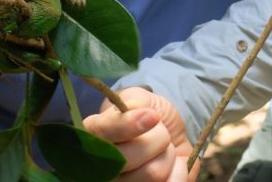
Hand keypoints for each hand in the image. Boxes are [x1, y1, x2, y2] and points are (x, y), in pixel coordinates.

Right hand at [84, 87, 199, 181]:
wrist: (171, 136)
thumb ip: (133, 102)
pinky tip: (172, 166)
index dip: (125, 126)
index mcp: (93, 136)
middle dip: (156, 138)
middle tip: (159, 133)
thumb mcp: (139, 98)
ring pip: (152, 173)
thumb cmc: (149, 115)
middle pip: (127, 158)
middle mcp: (99, 167)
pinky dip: (178, 171)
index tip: (152, 116)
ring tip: (162, 150)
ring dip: (167, 155)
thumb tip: (141, 113)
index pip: (99, 134)